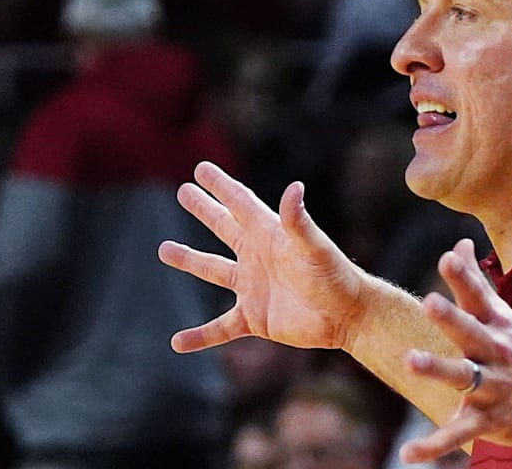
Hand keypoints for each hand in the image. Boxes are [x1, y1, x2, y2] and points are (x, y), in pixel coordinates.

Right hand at [158, 161, 365, 352]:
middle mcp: (258, 257)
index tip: (201, 168)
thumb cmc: (335, 277)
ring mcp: (253, 287)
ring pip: (214, 271)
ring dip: (189, 260)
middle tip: (183, 191)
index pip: (240, 203)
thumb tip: (294, 187)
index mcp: (270, 235)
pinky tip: (178, 343)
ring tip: (164, 249)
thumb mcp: (315, 247)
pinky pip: (220, 328)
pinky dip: (200, 336)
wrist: (347, 315)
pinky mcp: (254, 318)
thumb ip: (298, 221)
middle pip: (224, 228)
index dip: (221, 186)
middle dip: (204, 209)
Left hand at [399, 239, 511, 462]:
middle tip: (428, 302)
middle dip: (451, 318)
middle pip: (470, 332)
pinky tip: (407, 453)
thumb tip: (459, 242)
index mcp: (495, 326)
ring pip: (463, 377)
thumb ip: (474, 282)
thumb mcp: (502, 315)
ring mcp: (492, 387)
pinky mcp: (489, 421)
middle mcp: (494, 353)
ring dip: (437, 369)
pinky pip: (458, 433)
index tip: (448, 256)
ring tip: (409, 360)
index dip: (464, 277)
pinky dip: (433, 446)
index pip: (478, 297)